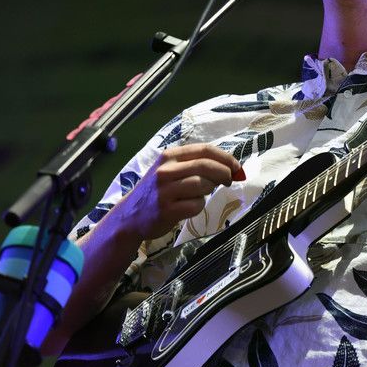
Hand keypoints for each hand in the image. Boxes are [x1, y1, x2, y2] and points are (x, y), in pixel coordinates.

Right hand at [112, 144, 243, 240]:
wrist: (129, 216)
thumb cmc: (157, 191)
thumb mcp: (171, 170)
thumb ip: (196, 164)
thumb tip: (232, 166)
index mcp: (169, 156)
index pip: (205, 149)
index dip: (226, 157)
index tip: (237, 166)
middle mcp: (165, 170)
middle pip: (206, 166)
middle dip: (225, 172)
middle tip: (230, 180)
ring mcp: (165, 190)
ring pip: (203, 185)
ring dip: (209, 190)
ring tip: (201, 194)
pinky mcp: (166, 210)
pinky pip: (196, 205)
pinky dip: (199, 206)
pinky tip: (190, 207)